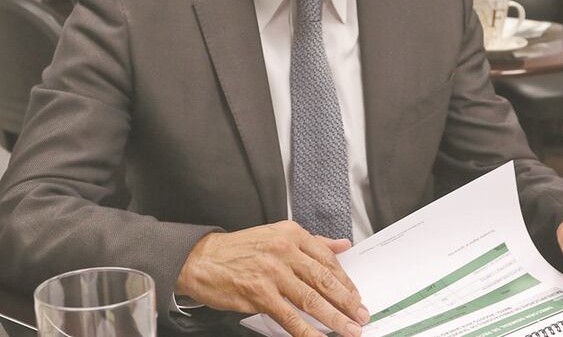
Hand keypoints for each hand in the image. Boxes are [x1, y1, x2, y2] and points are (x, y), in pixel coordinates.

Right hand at [176, 220, 369, 336]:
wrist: (202, 259)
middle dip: (346, 301)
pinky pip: (289, 317)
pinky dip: (306, 331)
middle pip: (324, 280)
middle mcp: (285, 251)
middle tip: (360, 315)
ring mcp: (273, 273)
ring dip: (334, 318)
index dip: (345, 281)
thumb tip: (342, 245)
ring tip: (349, 329)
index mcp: (292, 235)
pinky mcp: (260, 294)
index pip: (327, 260)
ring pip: (311, 299)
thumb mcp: (278, 234)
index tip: (356, 296)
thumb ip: (313, 242)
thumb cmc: (239, 249)